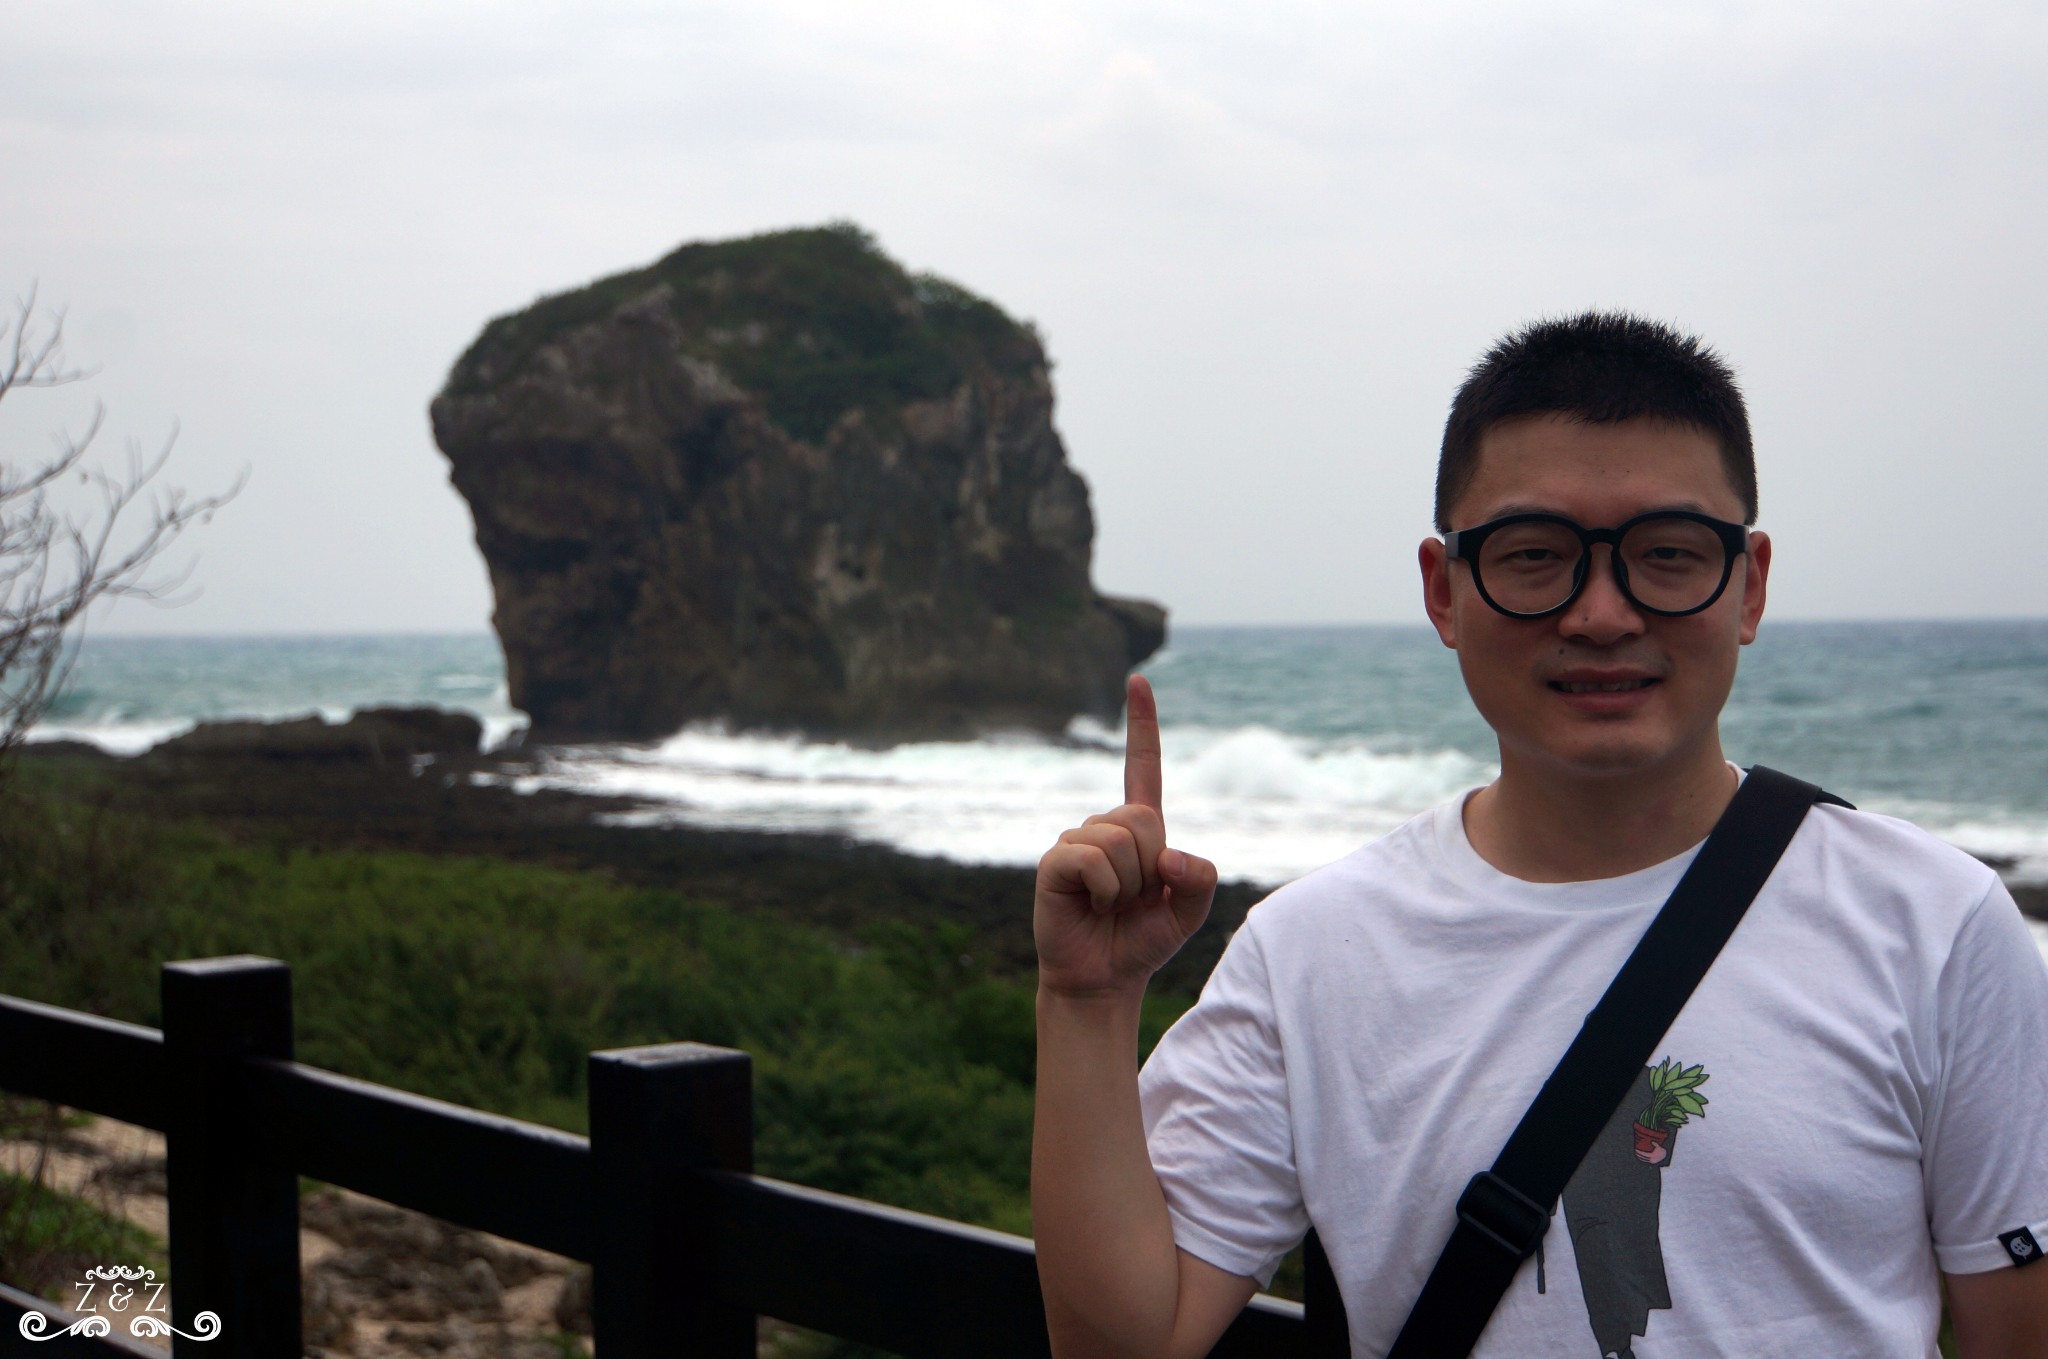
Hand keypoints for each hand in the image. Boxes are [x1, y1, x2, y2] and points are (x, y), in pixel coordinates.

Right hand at [1035, 674, 1218, 998]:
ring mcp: (1076, 842)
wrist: (1103, 979)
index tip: (1138, 680)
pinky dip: (1103, 888)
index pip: (1143, 768)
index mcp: (1140, 830)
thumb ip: (1202, 880)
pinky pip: (1091, 858)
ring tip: (1110, 906)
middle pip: (1143, 818)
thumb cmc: (1143, 940)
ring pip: (1119, 841)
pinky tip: (1090, 905)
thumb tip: (1169, 856)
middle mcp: (1105, 827)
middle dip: (1150, 865)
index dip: (1142, 725)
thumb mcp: (1190, 912)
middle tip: (1134, 898)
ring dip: (1126, 884)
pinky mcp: (1054, 863)